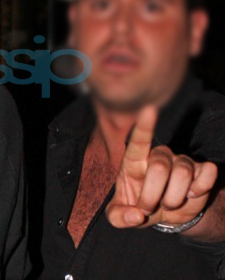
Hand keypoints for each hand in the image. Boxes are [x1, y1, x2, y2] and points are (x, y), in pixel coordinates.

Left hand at [106, 105, 217, 228]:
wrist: (164, 216)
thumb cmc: (137, 207)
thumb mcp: (119, 215)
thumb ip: (118, 217)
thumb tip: (136, 216)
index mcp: (135, 162)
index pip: (139, 140)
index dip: (144, 126)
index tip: (149, 109)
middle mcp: (159, 156)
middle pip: (160, 166)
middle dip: (152, 195)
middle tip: (148, 208)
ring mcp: (181, 161)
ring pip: (183, 172)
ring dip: (174, 198)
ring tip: (168, 204)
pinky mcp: (202, 171)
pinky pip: (207, 174)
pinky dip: (199, 190)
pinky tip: (191, 195)